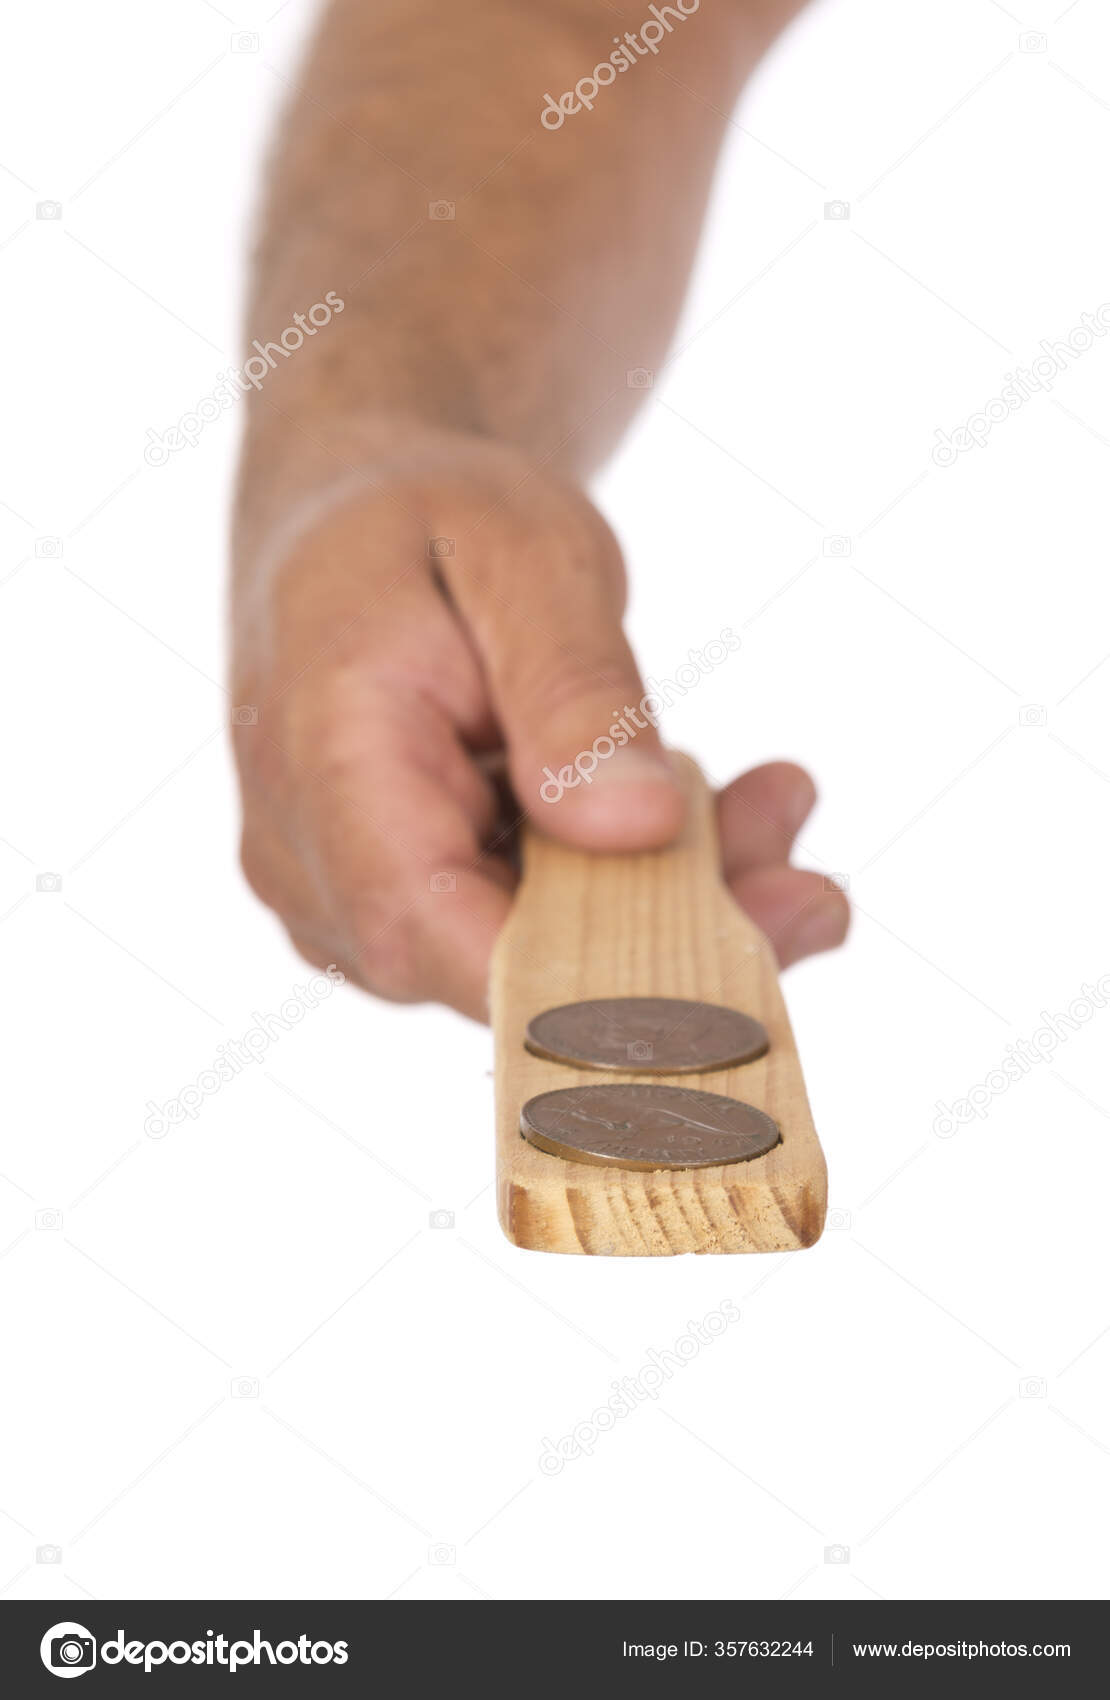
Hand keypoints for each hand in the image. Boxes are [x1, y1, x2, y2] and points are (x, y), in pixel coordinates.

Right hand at [232, 432, 847, 1018]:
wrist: (360, 519)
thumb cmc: (433, 516)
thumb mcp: (522, 551)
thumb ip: (573, 686)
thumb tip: (634, 830)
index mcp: (324, 758)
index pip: (431, 927)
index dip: (581, 980)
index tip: (740, 955)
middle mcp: (315, 863)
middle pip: (502, 966)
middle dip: (676, 934)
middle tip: (816, 885)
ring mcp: (357, 899)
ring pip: (534, 964)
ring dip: (671, 905)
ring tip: (773, 807)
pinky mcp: (412, 907)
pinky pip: (533, 934)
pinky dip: (633, 884)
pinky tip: (717, 814)